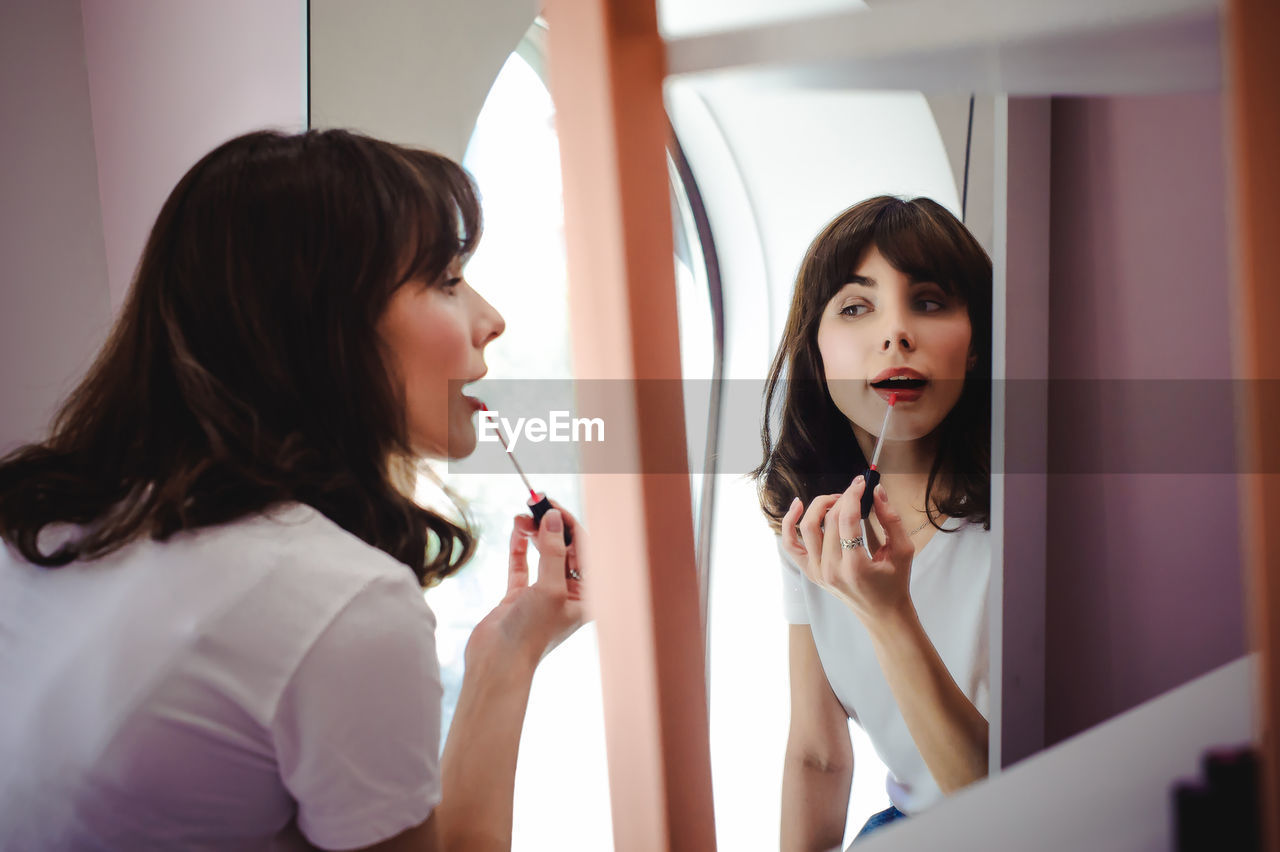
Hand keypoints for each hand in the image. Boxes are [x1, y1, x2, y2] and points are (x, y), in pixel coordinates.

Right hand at [467, 500, 588, 671]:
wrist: (497, 663)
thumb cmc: (531, 633)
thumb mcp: (550, 588)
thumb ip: (554, 551)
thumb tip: (554, 517)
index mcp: (587, 597)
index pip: (585, 551)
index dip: (570, 525)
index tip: (554, 505)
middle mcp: (568, 594)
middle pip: (564, 549)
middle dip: (551, 526)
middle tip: (535, 504)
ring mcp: (543, 594)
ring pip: (543, 554)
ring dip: (533, 534)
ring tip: (520, 516)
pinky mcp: (519, 597)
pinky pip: (522, 565)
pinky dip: (519, 547)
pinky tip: (516, 531)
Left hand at [780, 477, 915, 627]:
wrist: (882, 613)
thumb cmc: (894, 583)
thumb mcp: (903, 550)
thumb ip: (891, 519)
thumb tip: (876, 490)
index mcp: (855, 567)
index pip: (847, 520)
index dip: (853, 495)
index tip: (861, 482)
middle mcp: (831, 571)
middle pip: (829, 520)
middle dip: (843, 498)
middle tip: (856, 491)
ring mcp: (816, 572)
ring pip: (808, 527)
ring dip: (820, 505)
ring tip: (836, 500)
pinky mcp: (809, 572)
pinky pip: (790, 544)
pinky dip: (789, 523)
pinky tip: (797, 505)